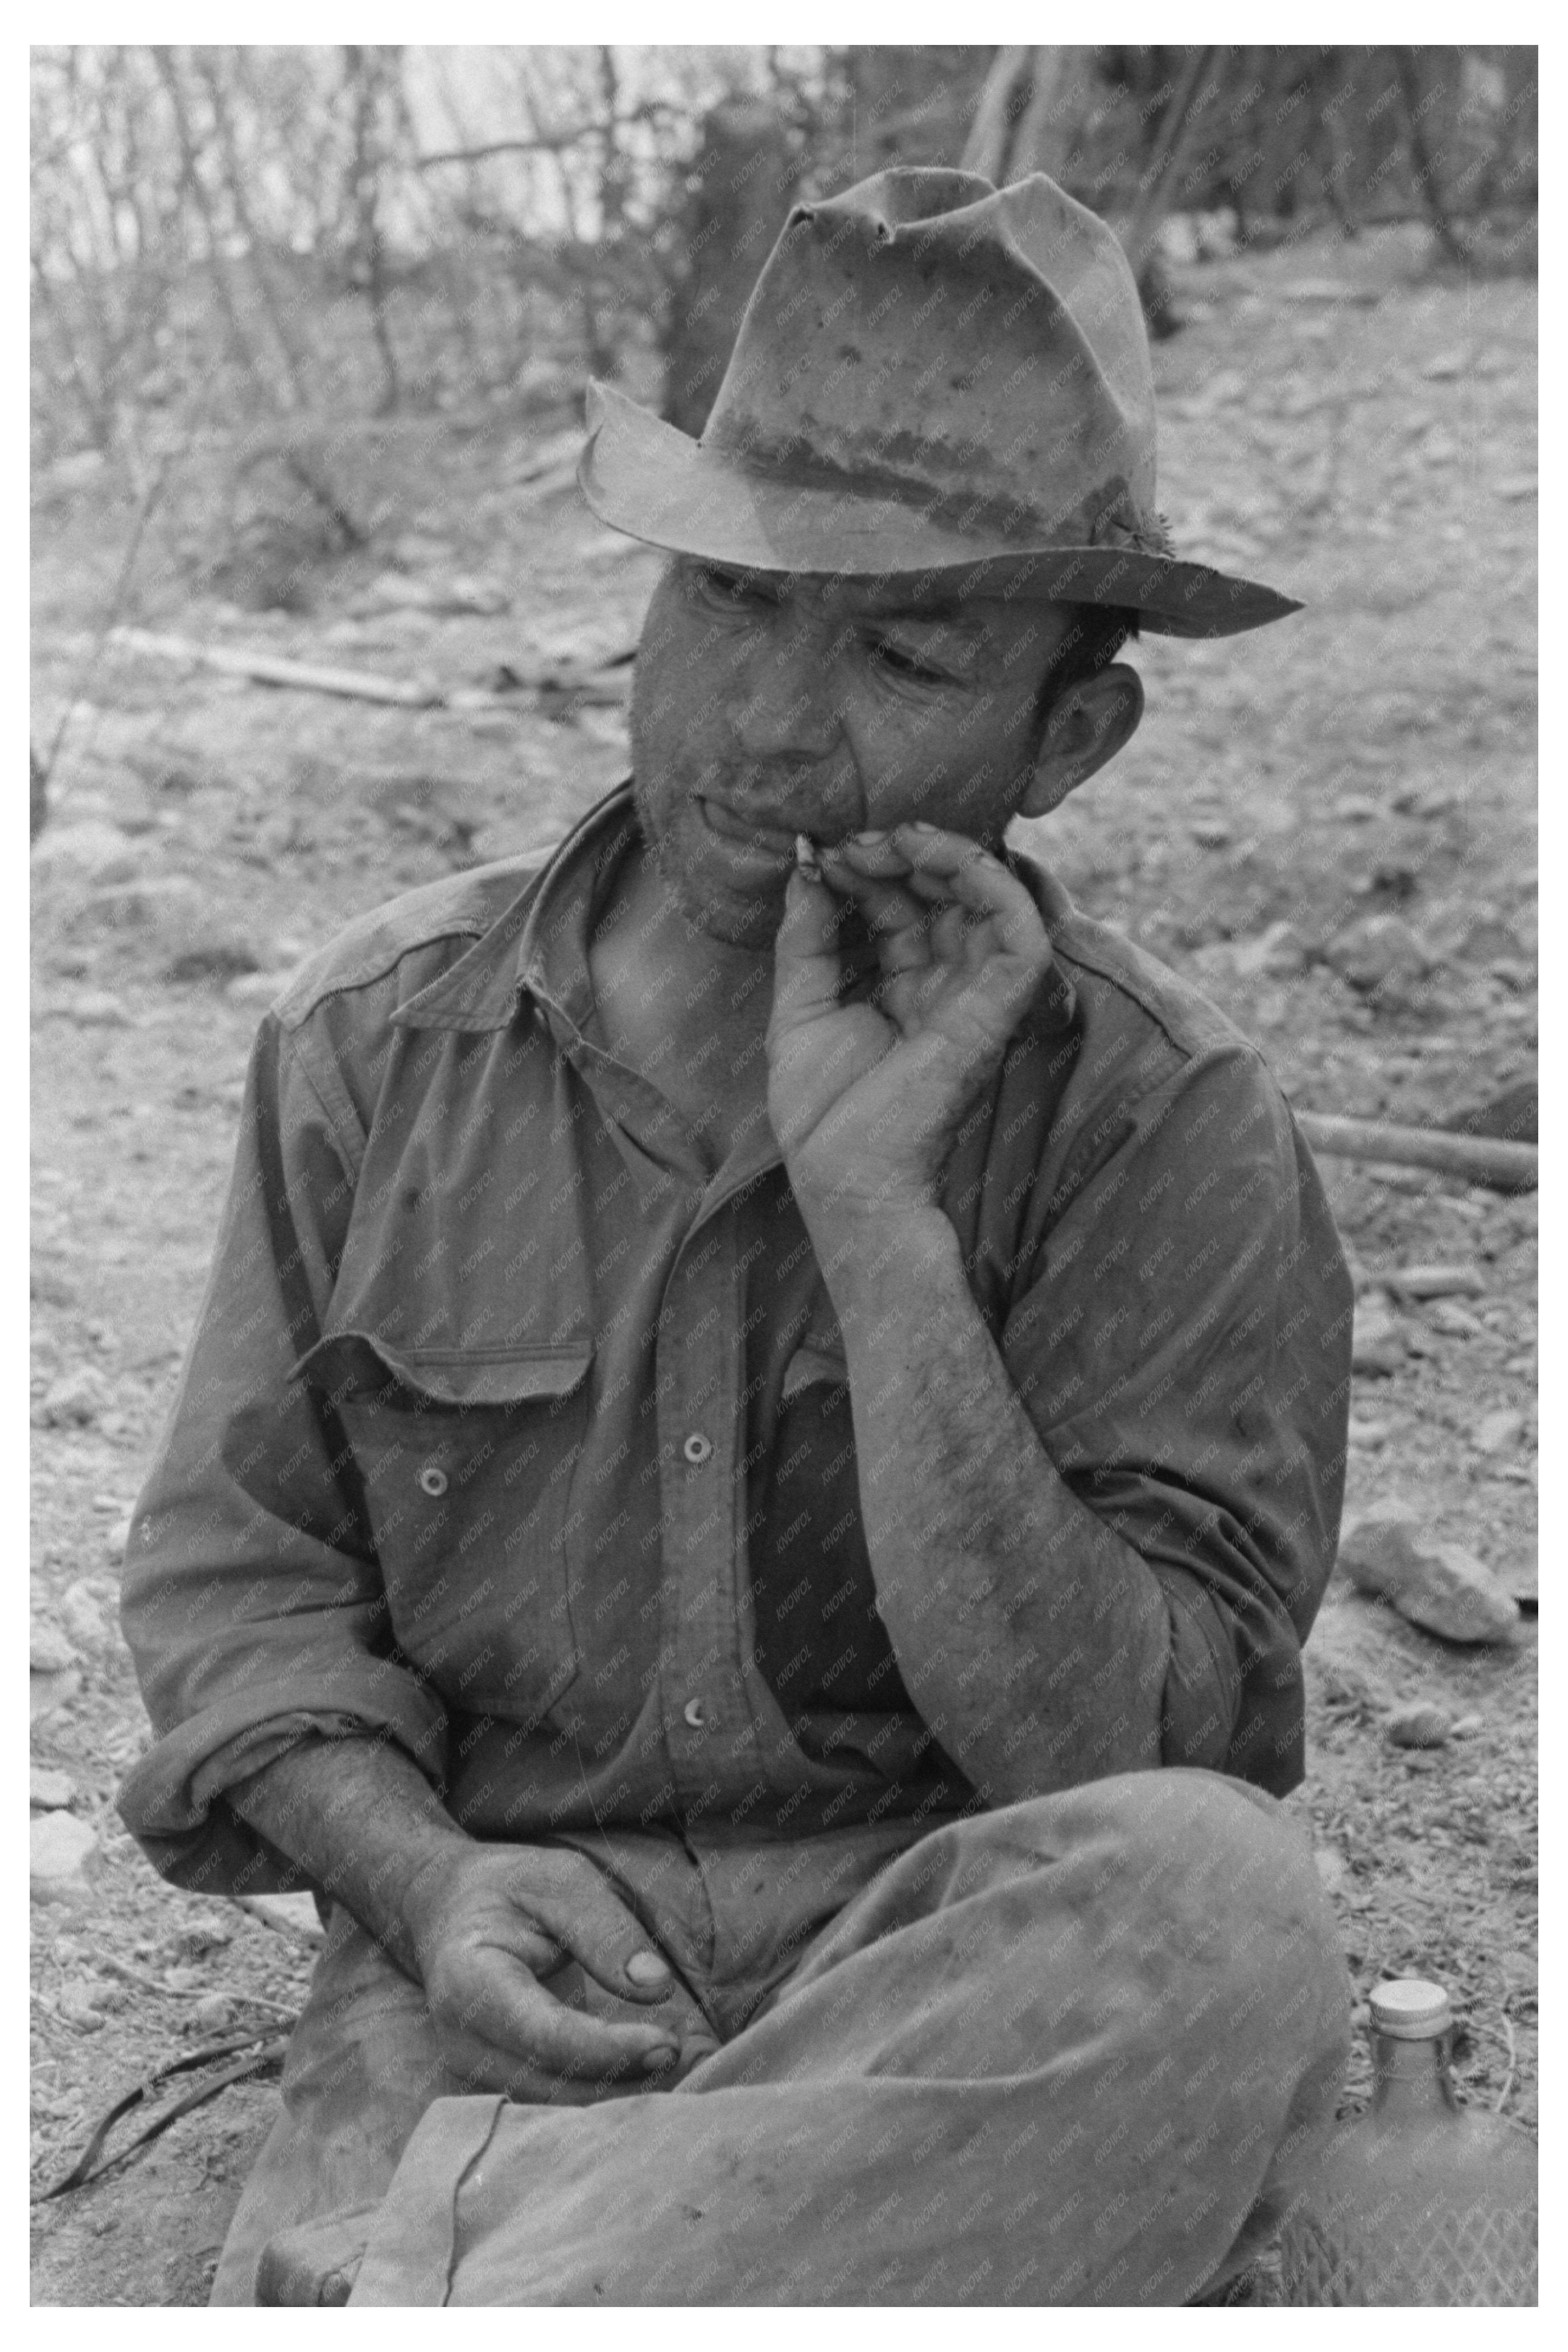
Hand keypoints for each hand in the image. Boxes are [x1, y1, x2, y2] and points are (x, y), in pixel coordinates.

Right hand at [403, 1842, 693, 2101]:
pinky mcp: (492, 2082)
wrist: (450, 1910)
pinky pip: (548, 2104)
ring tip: (673, 2065)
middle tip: (683, 2055)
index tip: (667, 2043)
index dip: (608, 2048)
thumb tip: (657, 1987)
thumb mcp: (560, 1881)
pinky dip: (597, 2095)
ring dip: (615, 2095)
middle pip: (549, 2083)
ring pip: (551, 2107)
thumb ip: (606, 1931)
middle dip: (621, 2079)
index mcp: (469, 1980)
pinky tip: (642, 2076)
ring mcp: (471, 2069)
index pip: (544, 2034)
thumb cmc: (511, 1889)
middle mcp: (462, 2039)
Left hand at [768, 822, 1055, 1224]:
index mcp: (903, 988)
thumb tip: (806, 868)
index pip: (902, 907)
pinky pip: (1020, 936)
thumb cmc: (824, 1117)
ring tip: (896, 839)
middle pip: (945, 896)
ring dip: (949, 855)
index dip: (869, 869)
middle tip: (854, 840)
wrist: (845, 1182)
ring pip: (991, 902)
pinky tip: (948, 858)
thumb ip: (805, 939)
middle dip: (903, 854)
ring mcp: (974, 999)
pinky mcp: (996, 1013)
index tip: (823, 852)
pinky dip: (995, 886)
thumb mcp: (797, 1008)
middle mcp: (945, 987)